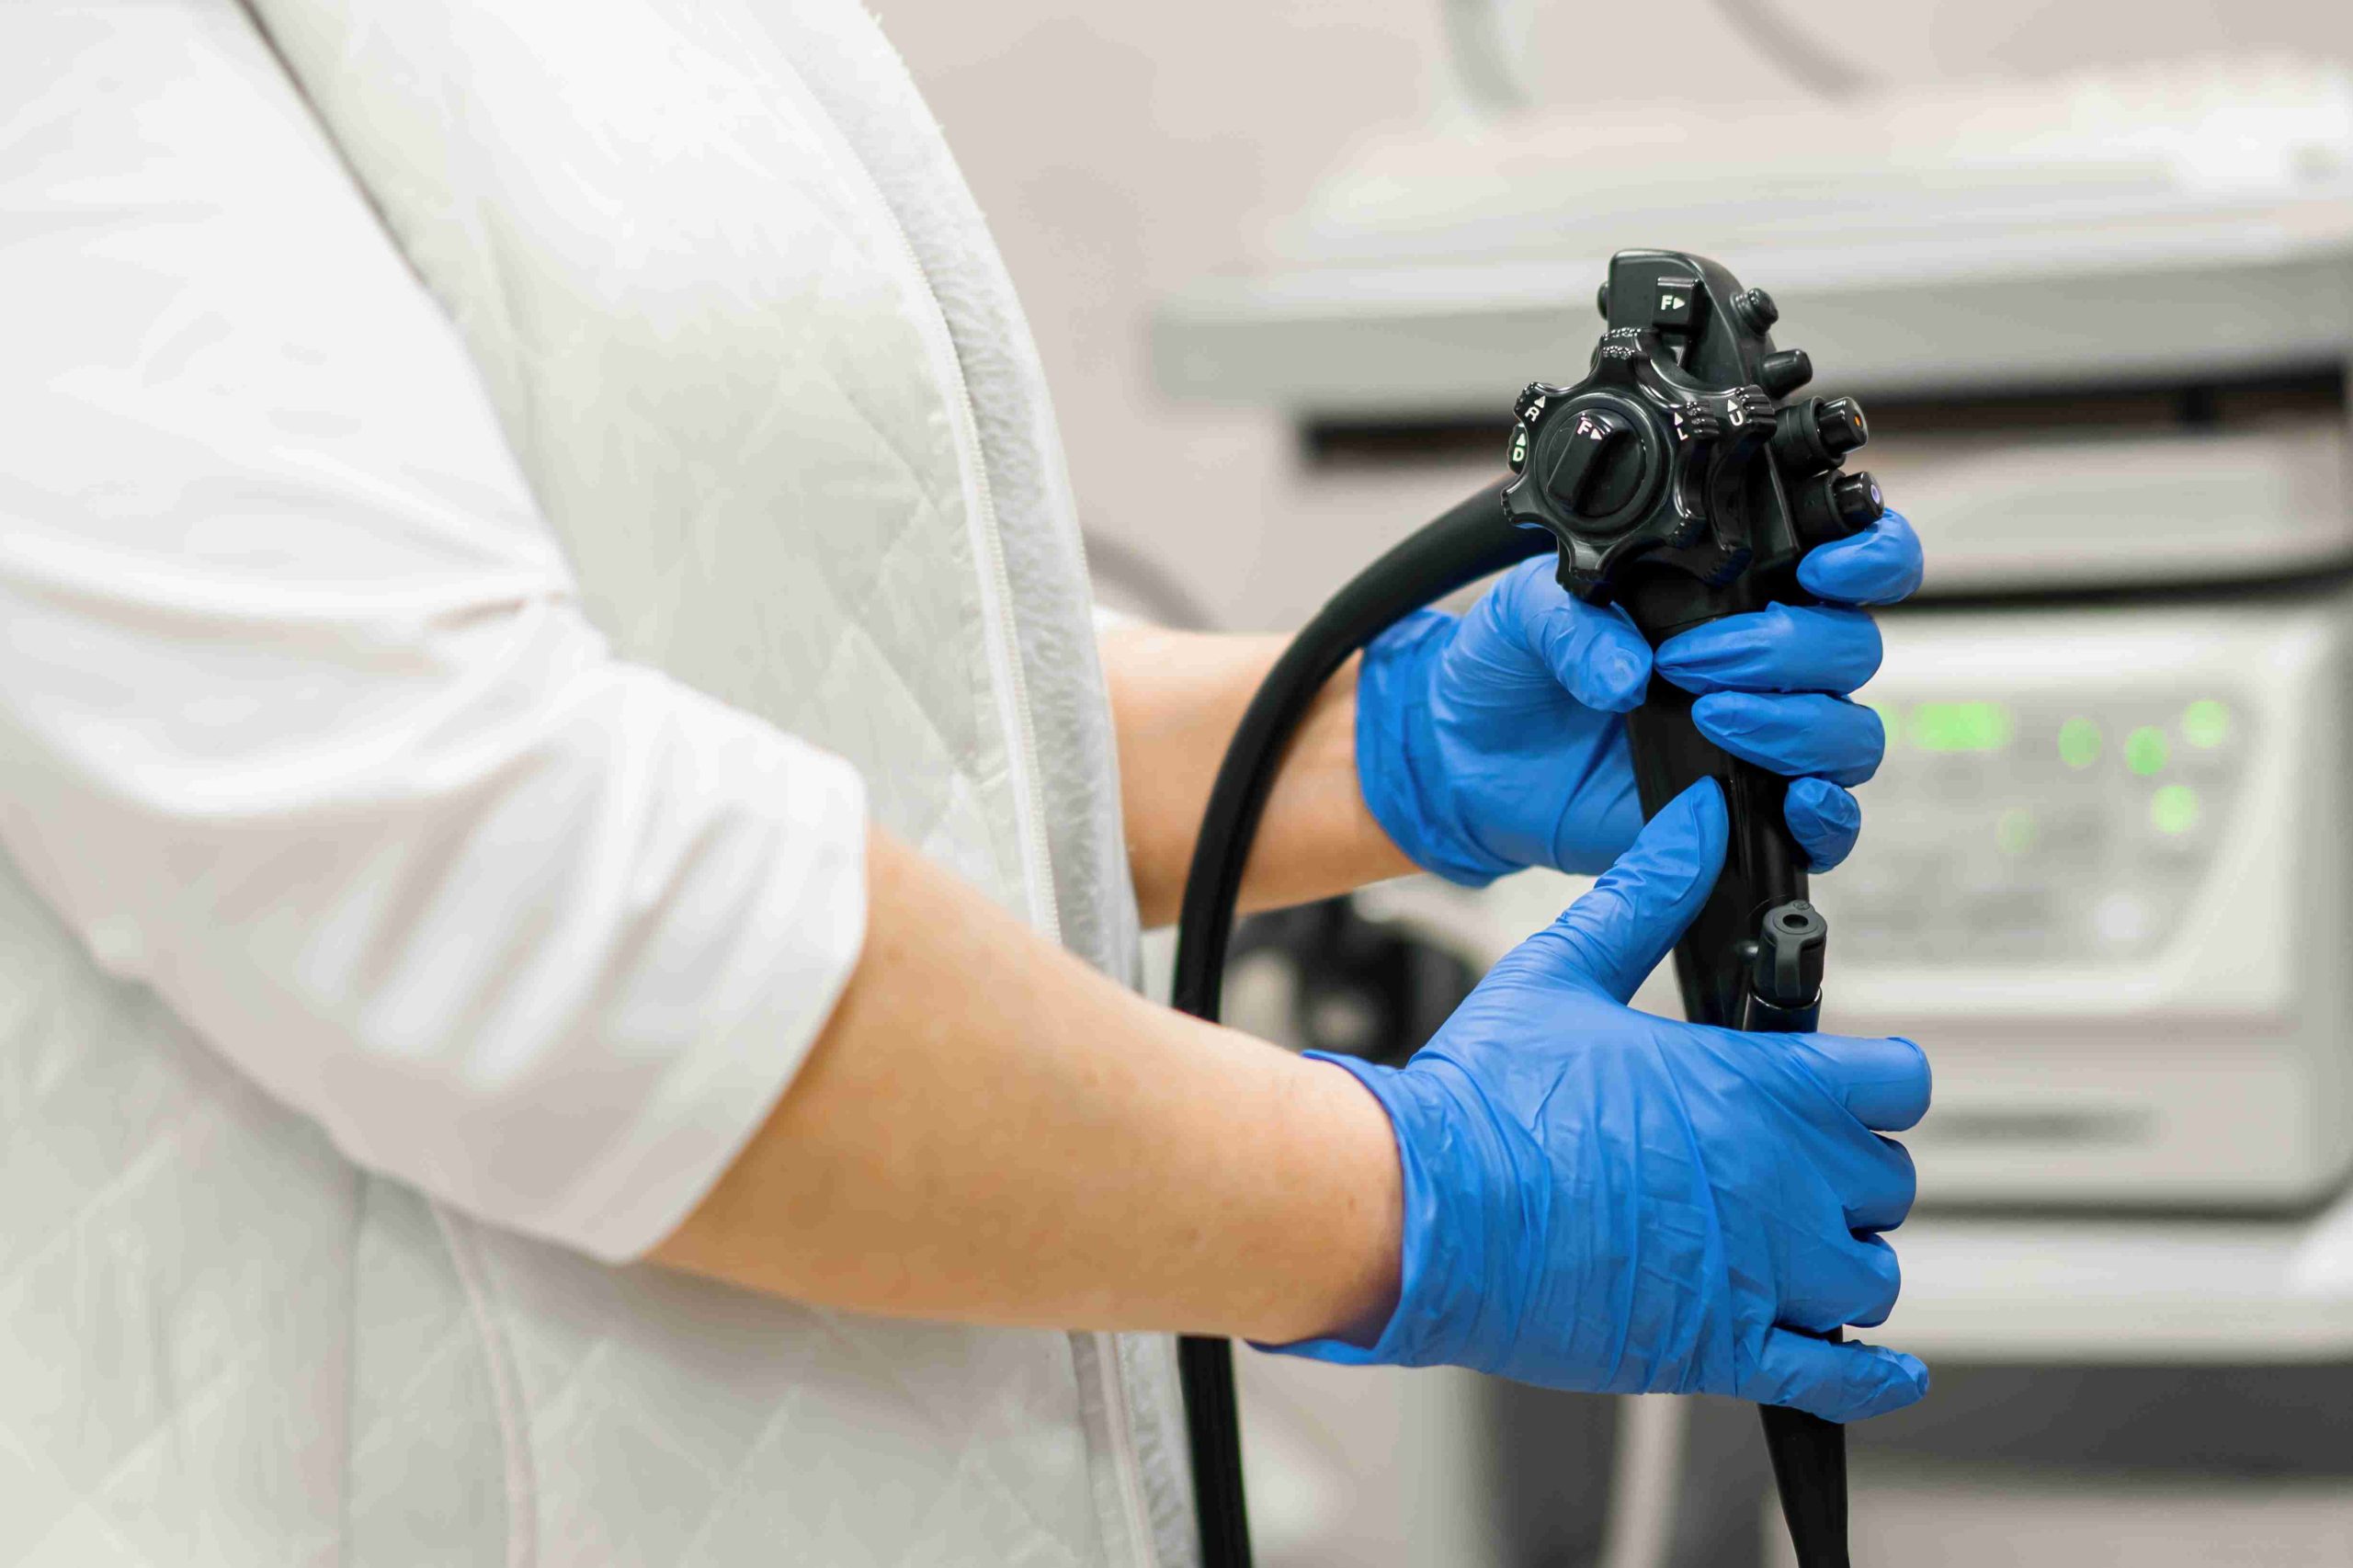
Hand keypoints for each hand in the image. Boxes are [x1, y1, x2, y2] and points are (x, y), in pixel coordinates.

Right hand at [1271, 781, 1930, 1421]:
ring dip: (1843, 1261)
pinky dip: (1871, 1379)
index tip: (1847, 1085)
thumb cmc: (1481, 1100)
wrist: (1421, 1211)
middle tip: (1787, 1164)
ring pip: (1870, 1276)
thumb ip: (1645, 896)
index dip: (1873, 1081)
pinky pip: (1837, 1376)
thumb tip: (1695, 827)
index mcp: (1751, 1085)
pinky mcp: (1720, 1347)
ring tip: (1791, 1249)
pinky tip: (1883, 1373)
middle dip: (1846, 1170)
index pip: (1895, 1082)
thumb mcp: (1564, 972)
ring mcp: (1757, 1273)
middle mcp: (1776, 1181)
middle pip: (1886, 1181)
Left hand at [1353, 511, 1922, 881]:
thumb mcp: (1522, 613)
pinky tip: (1791, 799)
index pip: (1848, 560)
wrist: (1466, 759)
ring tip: (1711, 716)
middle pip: (1852, 648)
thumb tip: (1629, 671)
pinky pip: (1827, 825)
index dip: (1867, 555)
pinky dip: (1827, 815)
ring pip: (1849, 733)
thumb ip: (1572, 619)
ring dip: (1797, 724)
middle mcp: (1765, 664)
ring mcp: (1761, 740)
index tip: (1822, 565)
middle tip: (1698, 660)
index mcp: (1731, 594)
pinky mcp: (1742, 813)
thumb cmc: (1509, 670)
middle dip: (1789, 649)